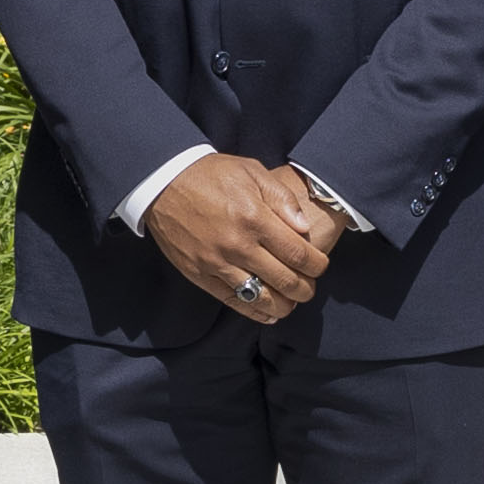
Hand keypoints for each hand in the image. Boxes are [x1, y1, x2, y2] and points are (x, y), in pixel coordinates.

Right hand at [146, 154, 327, 318]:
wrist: (163, 182)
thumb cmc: (211, 174)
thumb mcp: (252, 171)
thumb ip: (282, 199)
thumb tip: (304, 228)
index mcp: (254, 218)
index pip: (298, 254)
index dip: (317, 265)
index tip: (320, 266)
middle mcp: (237, 245)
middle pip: (285, 281)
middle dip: (305, 289)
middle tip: (310, 286)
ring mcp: (216, 263)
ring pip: (261, 298)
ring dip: (283, 305)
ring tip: (292, 301)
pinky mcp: (199, 275)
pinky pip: (232, 301)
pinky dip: (255, 311)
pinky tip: (268, 312)